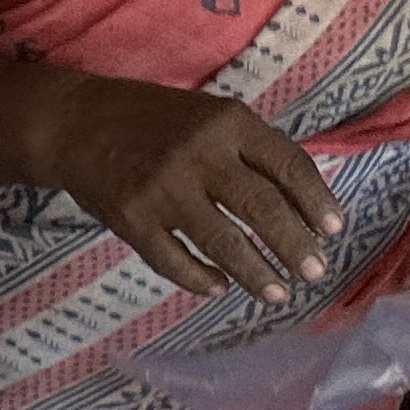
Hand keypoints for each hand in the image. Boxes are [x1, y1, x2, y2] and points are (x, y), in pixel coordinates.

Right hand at [43, 77, 344, 303]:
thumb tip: (298, 201)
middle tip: (314, 273)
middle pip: (261, 207)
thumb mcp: (209, 116)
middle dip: (293, 245)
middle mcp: (200, 155)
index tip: (334, 231)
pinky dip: (198, 278)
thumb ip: (249, 149)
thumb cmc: (154, 121)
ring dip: (254, 272)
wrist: (75, 123)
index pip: (287, 164)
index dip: (316, 200)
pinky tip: (218, 287)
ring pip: (222, 240)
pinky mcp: (131, 218)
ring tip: (276, 293)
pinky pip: (172, 258)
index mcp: (229, 123)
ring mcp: (163, 189)